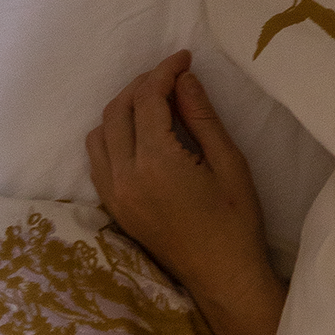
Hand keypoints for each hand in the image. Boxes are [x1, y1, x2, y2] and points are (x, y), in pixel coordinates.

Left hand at [86, 51, 286, 334]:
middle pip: (119, 109)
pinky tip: (137, 134)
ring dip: (123, 109)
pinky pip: (97, 159)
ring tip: (154, 103)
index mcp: (156, 162)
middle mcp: (125, 176)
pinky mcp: (113, 207)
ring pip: (100, 132)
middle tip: (171, 76)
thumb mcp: (230, 163)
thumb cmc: (237, 221)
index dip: (165, 71)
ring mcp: (114, 194)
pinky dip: (111, 136)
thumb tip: (185, 78)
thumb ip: (201, 117)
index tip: (184, 58)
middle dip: (142, 85)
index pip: (148, 99)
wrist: (223, 276)